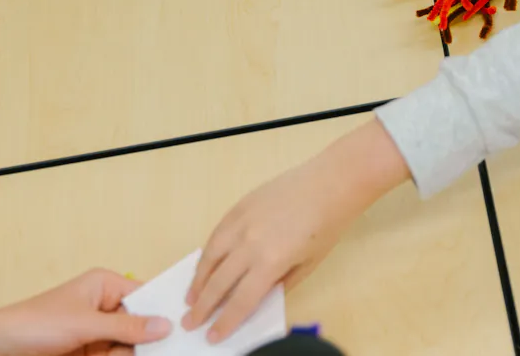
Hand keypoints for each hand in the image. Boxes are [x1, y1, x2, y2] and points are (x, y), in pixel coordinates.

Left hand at [0, 269, 170, 355]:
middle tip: (168, 350)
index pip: (145, 295)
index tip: (181, 328)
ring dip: (130, 353)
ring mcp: (96, 330)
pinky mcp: (88, 350)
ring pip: (127, 344)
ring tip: (114, 354)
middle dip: (146, 340)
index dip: (161, 311)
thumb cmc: (36, 324)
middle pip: (139, 324)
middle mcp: (103, 305)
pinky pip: (114, 355)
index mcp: (105, 285)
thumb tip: (164, 325)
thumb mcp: (86, 325)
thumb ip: (127, 328)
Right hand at [183, 120, 409, 343]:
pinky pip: (216, 233)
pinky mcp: (239, 205)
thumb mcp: (308, 264)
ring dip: (197, 280)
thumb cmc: (327, 225)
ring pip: (210, 256)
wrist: (331, 182)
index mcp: (270, 262)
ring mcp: (241, 222)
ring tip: (190, 297)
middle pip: (218, 282)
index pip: (240, 300)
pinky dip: (206, 253)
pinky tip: (203, 265)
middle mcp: (250, 243)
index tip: (212, 336)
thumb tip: (256, 297)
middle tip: (189, 323)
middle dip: (202, 307)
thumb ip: (280, 284)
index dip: (225, 321)